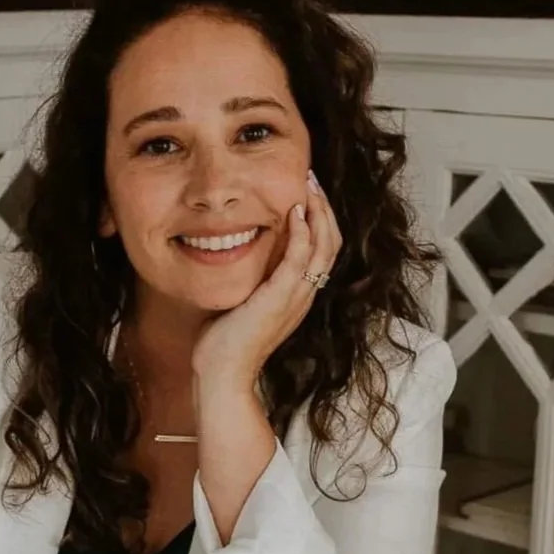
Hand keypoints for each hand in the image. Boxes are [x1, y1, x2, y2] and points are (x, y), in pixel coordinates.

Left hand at [192, 170, 340, 388]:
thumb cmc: (225, 341)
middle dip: (324, 207)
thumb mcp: (244, 299)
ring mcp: (296, 298)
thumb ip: (251, 277)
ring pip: (325, 247)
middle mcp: (304, 295)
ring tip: (309, 186)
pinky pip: (300, 260)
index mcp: (298, 294)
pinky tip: (295, 212)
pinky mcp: (280, 299)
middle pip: (332, 242)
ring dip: (319, 212)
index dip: (320, 218)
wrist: (220, 375)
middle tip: (311, 179)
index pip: (323, 248)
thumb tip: (237, 249)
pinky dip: (303, 234)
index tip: (307, 191)